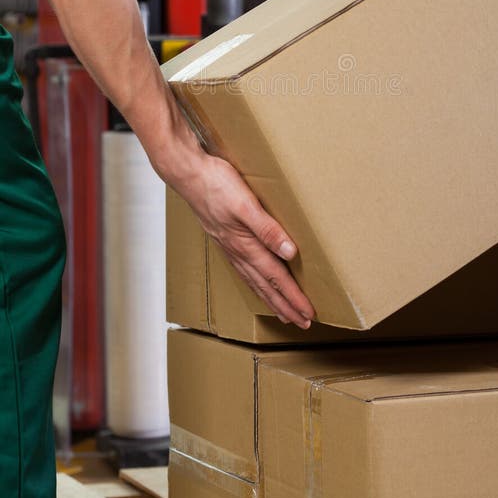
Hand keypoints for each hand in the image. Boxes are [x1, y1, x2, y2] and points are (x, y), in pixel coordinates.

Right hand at [163, 148, 314, 328]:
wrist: (188, 174)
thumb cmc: (216, 185)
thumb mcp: (246, 205)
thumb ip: (268, 229)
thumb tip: (290, 252)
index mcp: (246, 245)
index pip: (275, 278)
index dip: (293, 298)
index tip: (308, 314)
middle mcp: (238, 251)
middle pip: (266, 287)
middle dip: (286, 306)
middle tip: (303, 324)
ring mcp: (229, 247)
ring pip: (254, 281)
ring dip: (271, 299)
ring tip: (283, 313)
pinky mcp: (224, 238)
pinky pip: (243, 270)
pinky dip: (254, 284)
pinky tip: (257, 283)